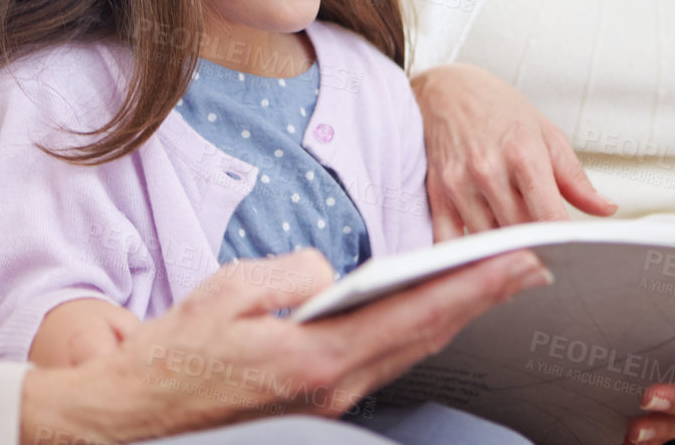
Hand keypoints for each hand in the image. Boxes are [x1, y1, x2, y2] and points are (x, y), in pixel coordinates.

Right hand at [18, 247, 551, 443]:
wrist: (144, 413)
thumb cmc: (180, 351)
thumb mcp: (234, 292)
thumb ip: (298, 274)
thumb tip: (336, 278)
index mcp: (317, 359)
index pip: (415, 314)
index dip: (472, 286)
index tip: (516, 260)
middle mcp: (335, 387)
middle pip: (427, 337)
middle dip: (483, 298)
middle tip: (531, 265)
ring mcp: (331, 399)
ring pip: (411, 350)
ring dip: (458, 313)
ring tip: (497, 281)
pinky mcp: (320, 399)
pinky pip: (385, 359)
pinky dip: (420, 330)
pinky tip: (434, 311)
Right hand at [412, 64, 616, 237]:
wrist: (447, 89)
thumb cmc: (499, 109)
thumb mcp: (547, 134)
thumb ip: (576, 179)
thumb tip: (606, 209)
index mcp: (524, 154)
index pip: (548, 217)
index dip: (562, 244)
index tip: (571, 254)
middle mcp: (489, 170)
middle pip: (519, 234)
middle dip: (537, 249)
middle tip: (549, 256)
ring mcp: (459, 183)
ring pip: (488, 242)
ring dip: (504, 253)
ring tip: (518, 252)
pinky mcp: (437, 193)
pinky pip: (450, 241)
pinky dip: (469, 255)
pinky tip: (484, 253)